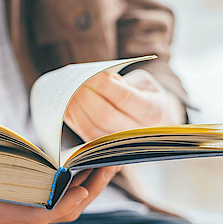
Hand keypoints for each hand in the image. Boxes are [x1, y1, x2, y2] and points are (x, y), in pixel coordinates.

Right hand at [0, 166, 119, 223]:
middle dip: (84, 193)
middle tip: (108, 166)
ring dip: (88, 185)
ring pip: (63, 204)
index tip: (77, 191)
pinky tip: (91, 163)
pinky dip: (77, 180)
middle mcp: (11, 214)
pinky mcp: (26, 198)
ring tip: (109, 160)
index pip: (28, 218)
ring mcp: (21, 207)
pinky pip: (59, 195)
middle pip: (57, 212)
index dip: (53, 208)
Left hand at [64, 69, 185, 141]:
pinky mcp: (105, 150)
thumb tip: (96, 79)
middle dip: (86, 97)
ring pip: (92, 129)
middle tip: (75, 81)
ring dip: (76, 109)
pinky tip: (67, 104)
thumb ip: (124, 82)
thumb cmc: (147, 97)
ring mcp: (122, 145)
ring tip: (68, 91)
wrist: (155, 123)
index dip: (104, 85)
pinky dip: (73, 119)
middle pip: (105, 116)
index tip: (90, 73)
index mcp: (154, 111)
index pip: (124, 98)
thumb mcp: (143, 84)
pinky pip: (85, 136)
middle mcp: (140, 133)